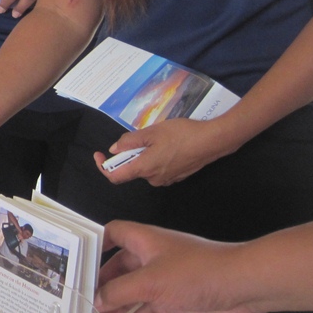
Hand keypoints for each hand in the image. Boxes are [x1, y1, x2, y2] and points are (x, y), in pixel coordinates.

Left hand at [95, 117, 230, 186]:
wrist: (213, 141)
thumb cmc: (182, 134)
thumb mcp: (152, 132)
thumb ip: (130, 141)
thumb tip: (114, 149)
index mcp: (144, 168)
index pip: (115, 177)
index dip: (103, 167)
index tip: (99, 155)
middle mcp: (154, 178)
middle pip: (131, 170)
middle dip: (128, 155)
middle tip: (136, 137)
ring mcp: (167, 179)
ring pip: (146, 168)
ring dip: (143, 155)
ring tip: (156, 137)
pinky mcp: (177, 176)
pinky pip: (158, 168)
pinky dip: (155, 158)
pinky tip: (167, 144)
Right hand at [96, 220, 257, 312]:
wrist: (242, 286)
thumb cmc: (195, 272)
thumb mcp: (150, 281)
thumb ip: (119, 291)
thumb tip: (96, 300)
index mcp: (144, 241)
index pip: (113, 233)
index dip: (96, 243)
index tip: (78, 260)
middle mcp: (152, 257)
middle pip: (120, 266)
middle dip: (103, 283)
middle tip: (84, 299)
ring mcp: (164, 279)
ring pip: (133, 290)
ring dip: (118, 303)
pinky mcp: (176, 298)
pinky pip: (150, 307)